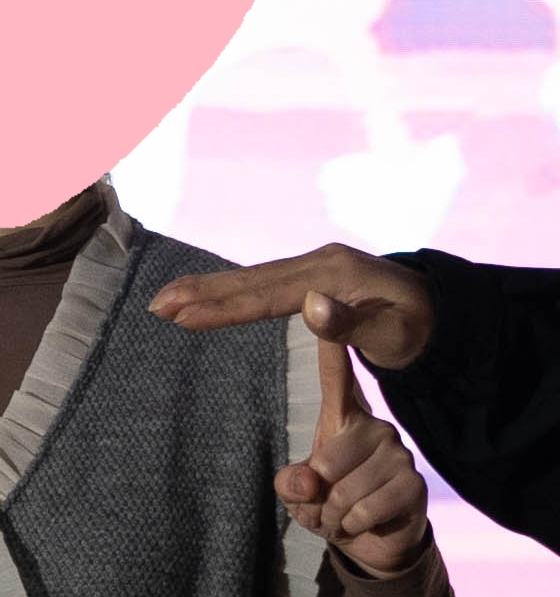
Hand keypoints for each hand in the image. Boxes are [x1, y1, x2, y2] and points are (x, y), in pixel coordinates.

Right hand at [149, 243, 432, 370]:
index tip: (183, 317)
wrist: (442, 312)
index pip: (267, 295)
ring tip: (165, 300)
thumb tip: (309, 306)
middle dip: (200, 292)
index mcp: (332, 274)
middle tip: (156, 305)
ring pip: (250, 279)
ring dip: (206, 289)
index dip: (224, 308)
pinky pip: (261, 284)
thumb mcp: (393, 333)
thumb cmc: (418, 329)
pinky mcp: (311, 276)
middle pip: (249, 280)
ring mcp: (313, 266)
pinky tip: (205, 296)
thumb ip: (350, 323)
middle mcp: (317, 263)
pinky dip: (228, 290)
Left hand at [283, 299, 432, 576]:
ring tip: (341, 514)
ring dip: (332, 514)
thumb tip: (306, 479)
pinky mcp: (414, 483)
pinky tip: (362, 522)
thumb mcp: (298, 492)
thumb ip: (293, 484)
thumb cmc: (327, 502)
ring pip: (343, 490)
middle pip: (328, 457)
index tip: (319, 301)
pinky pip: (364, 509)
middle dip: (315, 494)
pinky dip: (351, 525)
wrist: (371, 539)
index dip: (330, 345)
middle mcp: (375, 425)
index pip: (335, 375)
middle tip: (322, 502)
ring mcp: (397, 452)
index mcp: (342, 416)